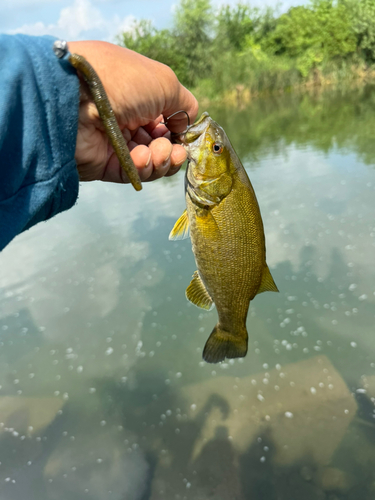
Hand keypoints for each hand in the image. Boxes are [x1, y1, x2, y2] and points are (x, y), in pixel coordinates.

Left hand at [68, 41, 197, 182]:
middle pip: (161, 144)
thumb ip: (184, 104)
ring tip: (160, 153)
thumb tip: (186, 126)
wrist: (73, 97)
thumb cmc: (120, 81)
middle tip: (175, 150)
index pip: (165, 119)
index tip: (186, 135)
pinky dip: (144, 168)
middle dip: (173, 150)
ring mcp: (116, 143)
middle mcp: (127, 118)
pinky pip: (133, 172)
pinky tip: (143, 157)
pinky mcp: (105, 164)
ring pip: (151, 162)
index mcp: (138, 95)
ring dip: (162, 160)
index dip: (178, 129)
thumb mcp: (164, 82)